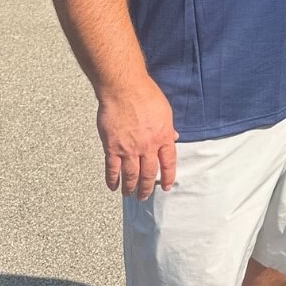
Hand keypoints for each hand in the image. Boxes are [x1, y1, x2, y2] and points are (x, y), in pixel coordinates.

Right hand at [95, 78, 178, 199]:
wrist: (124, 89)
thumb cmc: (145, 95)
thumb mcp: (165, 112)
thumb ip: (168, 128)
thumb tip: (174, 137)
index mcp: (163, 137)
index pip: (169, 163)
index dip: (169, 177)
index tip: (167, 186)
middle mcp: (147, 147)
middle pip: (149, 174)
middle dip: (148, 188)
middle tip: (145, 196)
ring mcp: (129, 149)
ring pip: (131, 175)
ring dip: (131, 188)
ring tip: (130, 194)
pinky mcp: (112, 147)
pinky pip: (112, 169)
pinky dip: (112, 180)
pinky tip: (113, 187)